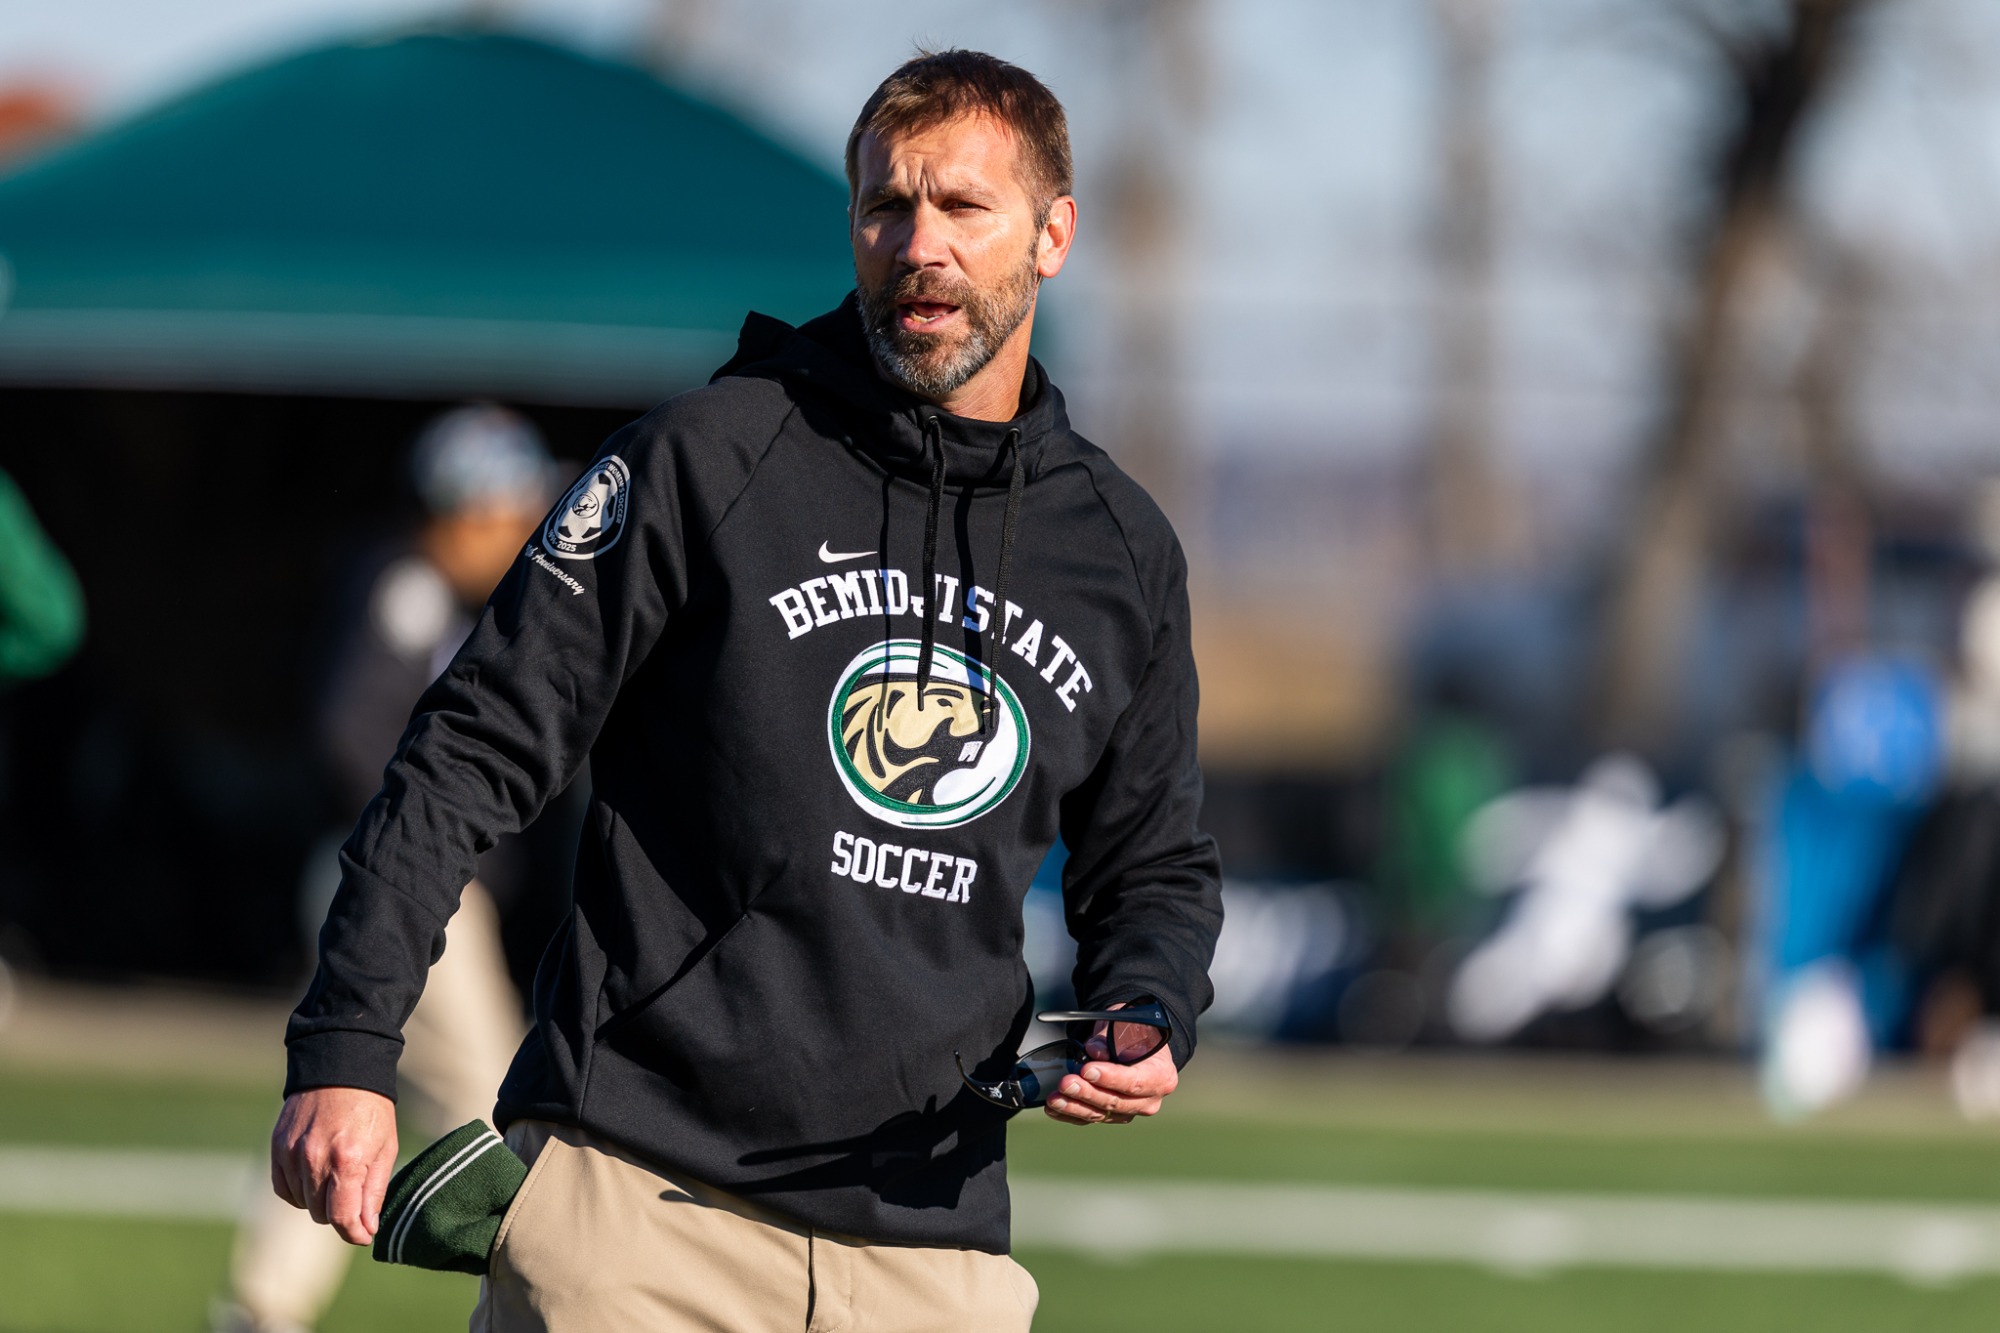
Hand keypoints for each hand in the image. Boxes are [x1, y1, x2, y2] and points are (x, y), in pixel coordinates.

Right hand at [270, 1087, 398, 1244]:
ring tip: (336, 1177)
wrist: (341, 1069)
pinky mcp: (277, 1148)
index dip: (354, 1233)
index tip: (364, 1235)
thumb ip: (374, 1191)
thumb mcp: (385, 1147)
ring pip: (302, 1204)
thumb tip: (367, 1229)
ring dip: (319, 1201)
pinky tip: (314, 1176)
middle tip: (354, 1195)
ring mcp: (292, 1154)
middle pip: (321, 1214)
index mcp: (347, 1160)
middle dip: (340, 1213)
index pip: (341, 1217)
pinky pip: (284, 1189)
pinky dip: (298, 1191)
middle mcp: (314, 1159)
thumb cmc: (371, 1110)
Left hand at [1045, 1030, 1178, 1126]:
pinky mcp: (1112, 1116)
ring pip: (1101, 1114)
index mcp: (1161, 1076)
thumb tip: (1095, 1050)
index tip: (1087, 1070)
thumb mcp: (1126, 1024)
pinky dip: (1070, 1114)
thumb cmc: (1134, 1033)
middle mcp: (1149, 1099)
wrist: (1136, 1044)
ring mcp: (1130, 1110)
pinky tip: (1053, 1108)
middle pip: (1116, 1102)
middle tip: (1066, 1082)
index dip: (1110, 1078)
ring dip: (1074, 1106)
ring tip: (1054, 1099)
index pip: (1135, 1081)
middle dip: (1088, 1093)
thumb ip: (1112, 1036)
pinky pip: (1090, 1118)